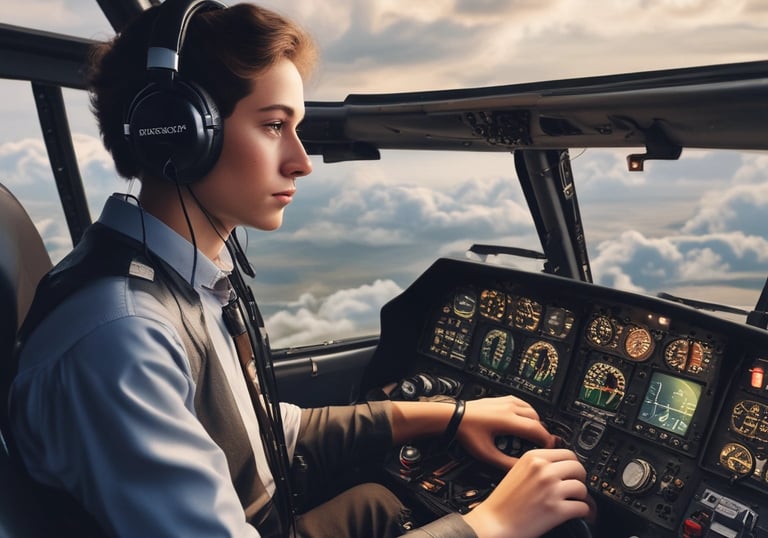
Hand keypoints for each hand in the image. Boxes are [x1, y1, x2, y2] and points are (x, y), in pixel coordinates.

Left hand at [456, 395, 555, 467]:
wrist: (453, 417)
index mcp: (508, 421)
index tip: (549, 448)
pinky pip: (521, 402)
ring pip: (530, 409)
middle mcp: (509, 408)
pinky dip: (527, 411)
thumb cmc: (466, 432)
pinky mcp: (500, 399)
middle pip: (536, 419)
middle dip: (542, 432)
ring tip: (534, 433)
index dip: (547, 440)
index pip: (537, 429)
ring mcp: (505, 401)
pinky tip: (524, 418)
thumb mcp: (486, 453)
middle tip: (542, 443)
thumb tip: (519, 469)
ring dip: (536, 421)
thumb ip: (505, 463)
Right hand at [462, 449, 594, 537]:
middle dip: (579, 479)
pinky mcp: (556, 509)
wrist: (494, 523)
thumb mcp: (517, 471)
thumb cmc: (502, 501)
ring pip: (582, 488)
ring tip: (574, 502)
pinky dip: (583, 512)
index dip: (572, 465)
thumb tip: (561, 466)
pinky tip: (575, 514)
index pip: (567, 453)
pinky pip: (583, 507)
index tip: (572, 472)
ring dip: (580, 497)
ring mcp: (551, 489)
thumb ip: (537, 465)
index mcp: (533, 457)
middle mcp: (543, 470)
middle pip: (578, 468)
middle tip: (575, 488)